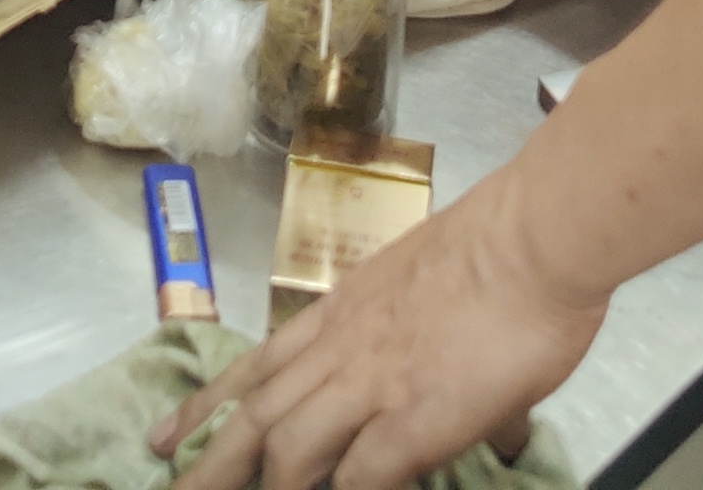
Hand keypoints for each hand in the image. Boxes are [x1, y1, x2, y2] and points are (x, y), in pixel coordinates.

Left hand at [153, 175, 603, 489]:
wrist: (533, 238)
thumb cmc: (499, 248)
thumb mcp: (427, 282)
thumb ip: (419, 335)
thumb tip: (463, 395)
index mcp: (343, 310)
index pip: (261, 364)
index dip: (213, 404)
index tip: (173, 431)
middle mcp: (342, 347)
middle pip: (256, 411)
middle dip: (208, 457)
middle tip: (169, 483)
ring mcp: (373, 384)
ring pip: (287, 446)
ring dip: (256, 482)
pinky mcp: (413, 420)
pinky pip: (359, 476)